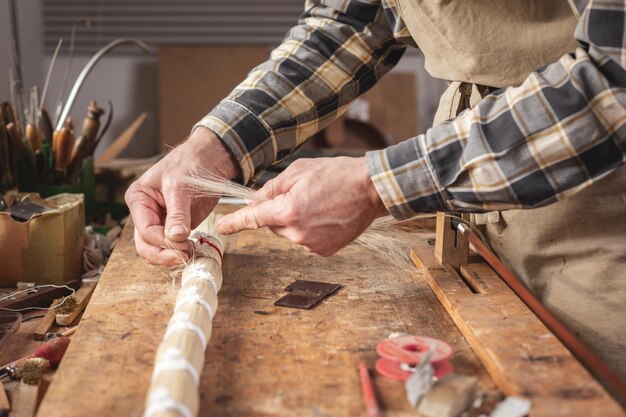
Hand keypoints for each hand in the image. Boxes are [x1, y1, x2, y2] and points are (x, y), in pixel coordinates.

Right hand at [125, 127, 238, 264]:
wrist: (210, 159)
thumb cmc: (190, 164)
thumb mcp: (181, 186)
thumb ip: (178, 213)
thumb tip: (175, 237)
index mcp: (139, 199)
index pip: (145, 229)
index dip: (161, 241)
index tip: (180, 244)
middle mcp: (146, 213)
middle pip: (145, 244)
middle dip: (163, 253)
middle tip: (184, 256)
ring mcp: (161, 221)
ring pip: (157, 248)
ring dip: (171, 256)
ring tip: (190, 253)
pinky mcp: (176, 227)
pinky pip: (172, 246)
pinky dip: (180, 252)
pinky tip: (192, 252)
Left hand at [217, 157, 387, 255]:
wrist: (370, 189)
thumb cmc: (336, 174)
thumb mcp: (298, 171)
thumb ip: (272, 188)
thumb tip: (253, 201)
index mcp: (288, 210)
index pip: (253, 219)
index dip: (234, 223)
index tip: (222, 228)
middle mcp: (298, 232)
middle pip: (273, 225)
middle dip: (279, 212)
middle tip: (302, 195)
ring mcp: (312, 244)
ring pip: (289, 233)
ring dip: (296, 221)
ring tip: (318, 204)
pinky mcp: (324, 251)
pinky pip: (306, 240)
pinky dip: (310, 229)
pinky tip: (326, 216)